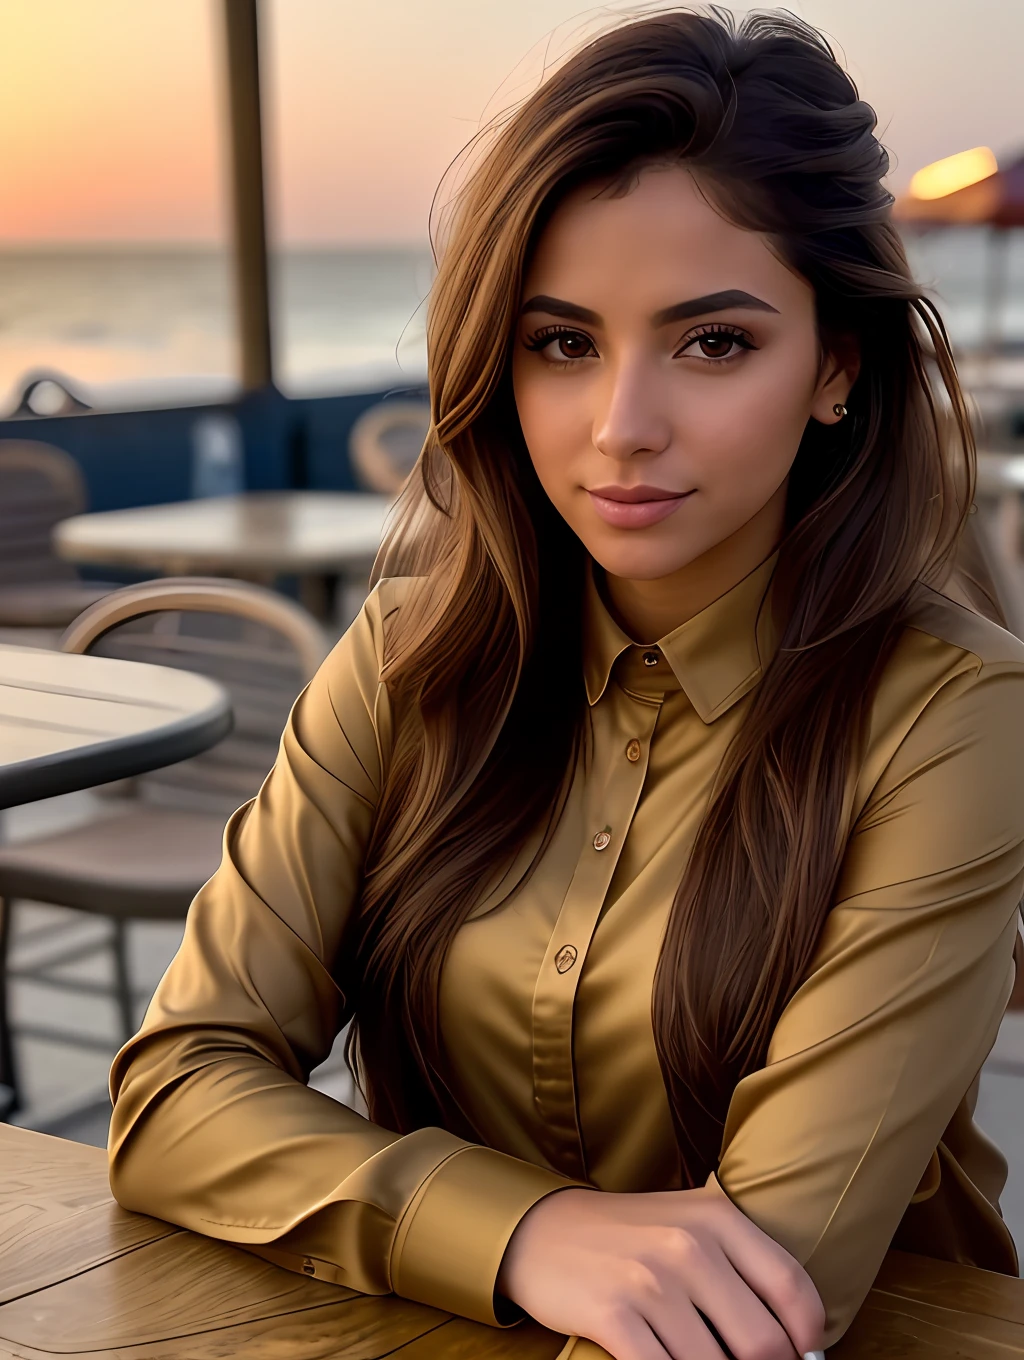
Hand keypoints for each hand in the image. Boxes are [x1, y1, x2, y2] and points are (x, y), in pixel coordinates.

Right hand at [496, 1179, 824, 1359]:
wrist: (543, 1230)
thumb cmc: (631, 1236)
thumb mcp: (691, 1226)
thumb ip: (743, 1268)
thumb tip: (797, 1344)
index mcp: (719, 1218)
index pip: (793, 1289)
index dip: (806, 1340)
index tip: (798, 1358)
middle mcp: (689, 1244)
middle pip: (762, 1343)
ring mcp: (649, 1280)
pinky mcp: (612, 1313)